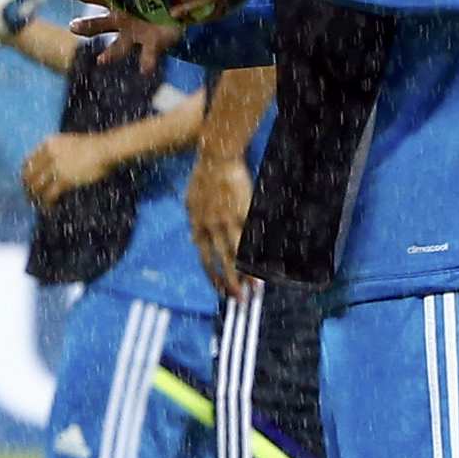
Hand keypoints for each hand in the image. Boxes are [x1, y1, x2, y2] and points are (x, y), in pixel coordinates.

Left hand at [19, 132, 112, 208]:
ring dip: (36, 198)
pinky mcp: (63, 179)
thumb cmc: (92, 146)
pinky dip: (47, 203)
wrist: (105, 148)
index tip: (28, 184)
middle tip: (31, 198)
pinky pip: (49, 194)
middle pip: (29, 175)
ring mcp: (55, 167)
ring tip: (39, 205)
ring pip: (36, 186)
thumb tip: (50, 165)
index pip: (28, 162)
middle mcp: (47, 154)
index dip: (26, 175)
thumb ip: (56, 151)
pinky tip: (50, 208)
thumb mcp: (68, 143)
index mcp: (47, 144)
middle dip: (28, 188)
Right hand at [58, 0, 183, 62]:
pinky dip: (147, 62)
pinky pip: (148, 56)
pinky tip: (145, 70)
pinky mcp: (152, 45)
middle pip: (97, 24)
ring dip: (110, 53)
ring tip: (102, 59)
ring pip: (117, 46)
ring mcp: (134, 33)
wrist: (176, 5)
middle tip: (74, 26)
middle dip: (85, 27)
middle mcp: (120, 18)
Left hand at [187, 153, 254, 298]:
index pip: (204, 258)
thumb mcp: (190, 202)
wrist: (216, 158)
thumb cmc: (203, 177)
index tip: (219, 289)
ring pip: (238, 253)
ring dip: (247, 273)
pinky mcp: (244, 211)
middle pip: (221, 261)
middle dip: (230, 283)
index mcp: (197, 226)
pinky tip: (267, 263)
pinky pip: (252, 236)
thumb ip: (194, 221)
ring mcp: (227, 220)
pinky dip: (259, 251)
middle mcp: (210, 227)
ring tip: (256, 289)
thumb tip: (193, 238)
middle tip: (238, 299)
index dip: (212, 275)